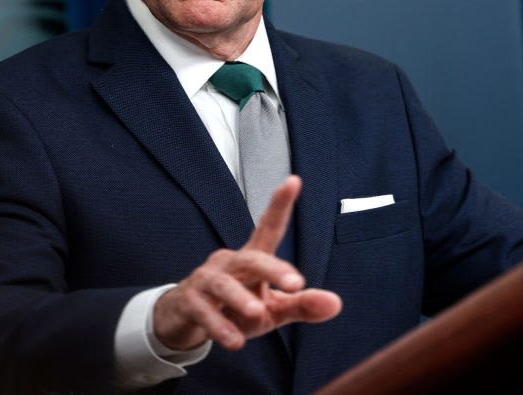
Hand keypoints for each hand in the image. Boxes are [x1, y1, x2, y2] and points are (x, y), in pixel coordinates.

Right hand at [152, 175, 341, 350]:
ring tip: (257, 313)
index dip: (280, 205)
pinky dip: (219, 326)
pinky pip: (203, 310)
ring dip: (240, 298)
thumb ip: (301, 305)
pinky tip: (234, 341)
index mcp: (252, 259)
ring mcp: (207, 280)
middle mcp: (230, 263)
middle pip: (252, 259)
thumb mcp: (272, 310)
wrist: (186, 319)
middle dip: (273, 268)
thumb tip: (336, 303)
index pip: (269, 228)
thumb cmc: (235, 308)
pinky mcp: (189, 301)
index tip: (294, 181)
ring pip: (223, 284)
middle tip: (296, 283)